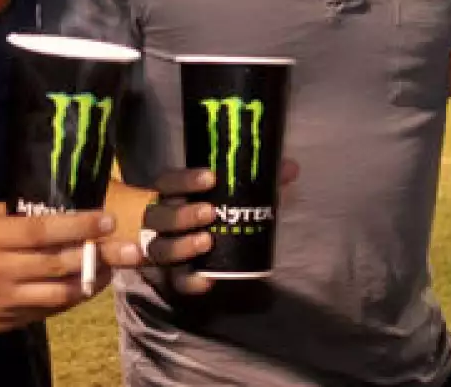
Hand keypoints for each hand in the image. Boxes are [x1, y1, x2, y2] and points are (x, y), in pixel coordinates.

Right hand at [0, 203, 138, 338]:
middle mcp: (2, 269)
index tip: (107, 220)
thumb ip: (8, 214)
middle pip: (60, 263)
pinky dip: (68, 301)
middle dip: (101, 256)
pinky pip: (44, 311)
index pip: (44, 230)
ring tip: (113, 272)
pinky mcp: (4, 320)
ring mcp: (4, 299)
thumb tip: (45, 207)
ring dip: (91, 283)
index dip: (79, 226)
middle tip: (132, 249)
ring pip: (58, 293)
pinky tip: (84, 291)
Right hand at [139, 159, 299, 296]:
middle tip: (211, 212)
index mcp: (171, 194)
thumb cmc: (215, 209)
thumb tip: (292, 168)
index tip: (211, 178)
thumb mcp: (235, 193)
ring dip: (181, 246)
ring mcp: (163, 249)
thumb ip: (261, 180)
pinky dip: (188, 281)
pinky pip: (175, 281)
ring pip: (159, 249)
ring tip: (207, 242)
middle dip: (182, 214)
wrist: (195, 247)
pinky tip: (206, 280)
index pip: (168, 182)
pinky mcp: (172, 276)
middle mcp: (161, 220)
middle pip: (158, 216)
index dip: (185, 179)